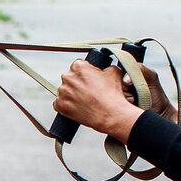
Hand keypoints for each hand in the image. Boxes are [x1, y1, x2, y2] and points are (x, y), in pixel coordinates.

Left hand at [53, 56, 179, 143]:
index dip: (88, 75)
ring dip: (73, 96)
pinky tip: (76, 111)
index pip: (79, 66)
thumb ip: (113, 67)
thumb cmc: (120, 95)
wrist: (114, 116)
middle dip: (80, 85)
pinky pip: (60, 106)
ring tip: (85, 104)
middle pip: (71, 79)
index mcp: (81, 66)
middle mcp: (69, 77)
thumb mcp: (119, 75)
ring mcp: (63, 93)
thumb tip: (112, 63)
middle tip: (91, 95)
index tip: (92, 82)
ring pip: (65, 92)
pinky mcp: (61, 107)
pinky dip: (67, 108)